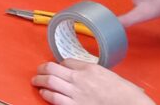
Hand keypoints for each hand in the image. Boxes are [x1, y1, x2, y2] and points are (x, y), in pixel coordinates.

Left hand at [31, 60, 153, 104]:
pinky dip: (46, 94)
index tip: (58, 67)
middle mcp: (79, 79)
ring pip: (50, 82)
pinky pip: (54, 98)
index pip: (66, 61)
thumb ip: (92, 72)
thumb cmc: (123, 92)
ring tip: (36, 81)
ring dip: (40, 80)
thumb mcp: (107, 75)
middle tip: (39, 70)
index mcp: (89, 68)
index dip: (59, 63)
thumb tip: (83, 72)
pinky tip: (44, 93)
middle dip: (42, 69)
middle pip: (52, 68)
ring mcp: (75, 93)